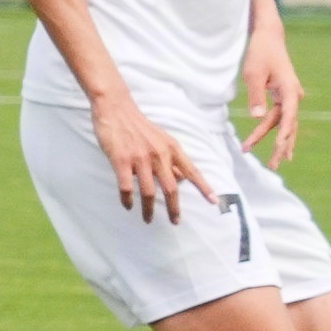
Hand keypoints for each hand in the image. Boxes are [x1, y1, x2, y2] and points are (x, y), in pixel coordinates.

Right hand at [92, 89, 217, 226]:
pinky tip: (128, 206)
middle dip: (174, 208)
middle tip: (175, 221)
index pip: (192, 171)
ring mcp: (140, 158)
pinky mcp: (122, 161)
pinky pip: (126, 187)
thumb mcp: (161, 140)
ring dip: (149, 209)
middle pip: (171, 188)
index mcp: (171, 148)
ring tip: (148, 219)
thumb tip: (181, 178)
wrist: (116, 109)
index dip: (204, 187)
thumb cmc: (138, 126)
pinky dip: (128, 200)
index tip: (214, 201)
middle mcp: (159, 154)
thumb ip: (171, 159)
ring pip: (149, 191)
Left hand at [238, 30, 303, 166]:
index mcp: (289, 90)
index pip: (288, 116)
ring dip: (279, 141)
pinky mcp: (284, 96)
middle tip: (275, 166)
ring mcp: (290, 97)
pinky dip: (277, 131)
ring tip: (274, 163)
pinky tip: (280, 146)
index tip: (280, 147)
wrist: (268, 38)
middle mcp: (294, 96)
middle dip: (282, 146)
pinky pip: (282, 118)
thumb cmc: (260, 54)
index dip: (284, 133)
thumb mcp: (253, 73)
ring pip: (285, 123)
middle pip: (288, 125)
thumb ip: (256, 96)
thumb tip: (258, 118)